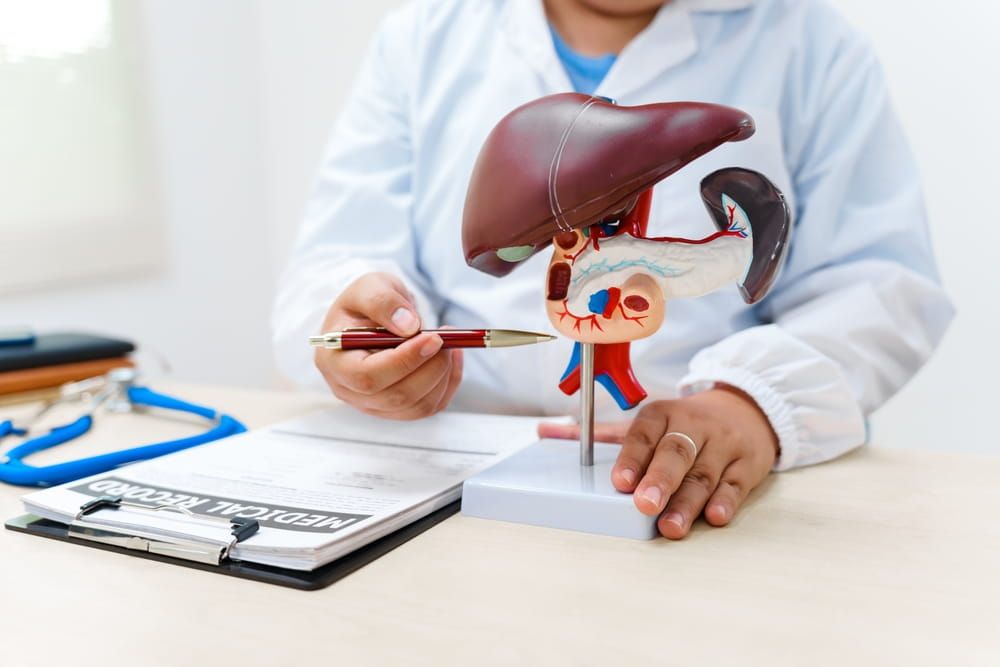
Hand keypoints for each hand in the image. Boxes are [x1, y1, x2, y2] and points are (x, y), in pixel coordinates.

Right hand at [314, 272, 462, 418]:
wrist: (371, 317)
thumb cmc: (365, 303)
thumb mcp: (369, 286)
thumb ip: (382, 301)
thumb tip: (408, 326)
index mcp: (333, 361)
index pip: (367, 377)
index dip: (403, 361)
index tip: (433, 338)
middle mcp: (349, 390)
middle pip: (396, 396)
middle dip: (430, 367)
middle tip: (445, 338)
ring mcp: (374, 405)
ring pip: (418, 406)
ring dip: (443, 375)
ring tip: (449, 343)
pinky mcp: (398, 409)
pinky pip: (431, 406)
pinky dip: (449, 382)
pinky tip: (452, 357)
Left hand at [538, 386, 777, 538]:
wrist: (746, 411)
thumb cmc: (684, 425)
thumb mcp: (646, 423)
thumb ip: (600, 434)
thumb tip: (544, 432)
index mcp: (663, 415)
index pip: (645, 434)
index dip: (632, 458)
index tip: (620, 482)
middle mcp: (694, 427)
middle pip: (676, 453)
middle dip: (659, 480)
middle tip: (644, 505)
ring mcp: (723, 446)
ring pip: (704, 474)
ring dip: (687, 502)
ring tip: (670, 526)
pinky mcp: (747, 465)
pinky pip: (736, 484)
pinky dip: (726, 501)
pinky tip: (715, 517)